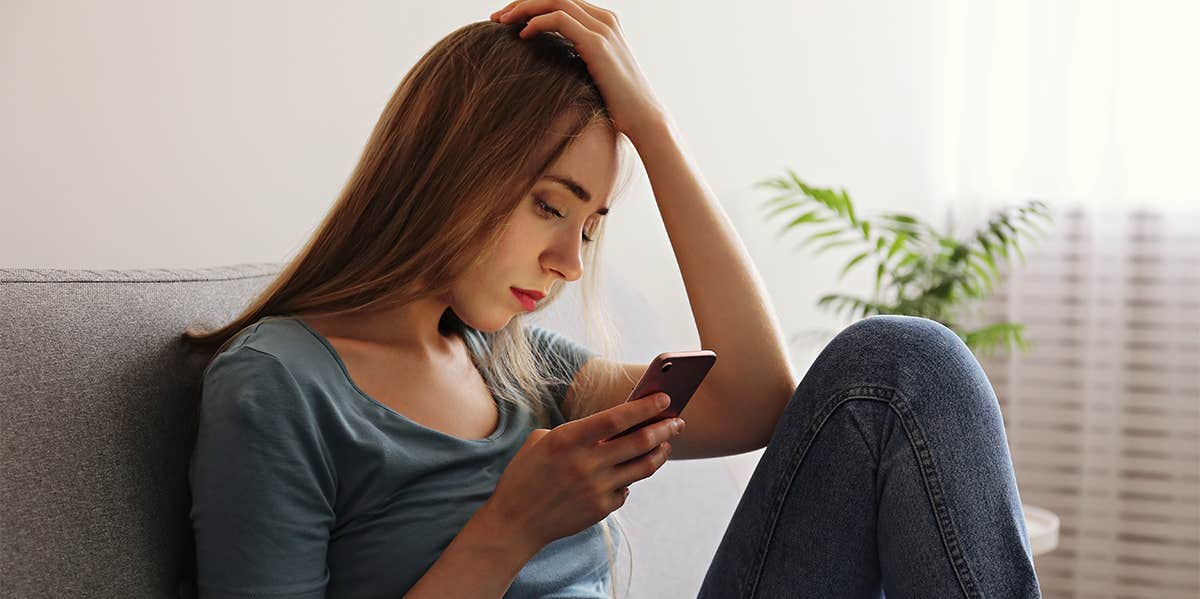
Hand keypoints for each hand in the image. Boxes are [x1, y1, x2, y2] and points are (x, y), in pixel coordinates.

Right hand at [479, 392, 683, 549]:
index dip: (644, 407)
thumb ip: (576, 432)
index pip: (617, 418)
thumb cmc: (525, 476)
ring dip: (660, 452)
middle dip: (664, 429)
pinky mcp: (601, 509)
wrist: (514, 522)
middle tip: (677, 422)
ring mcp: (596, 489)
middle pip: (639, 442)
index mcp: (568, 440)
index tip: (664, 399)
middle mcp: (586, 464)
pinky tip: (632, 471)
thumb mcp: (541, 442)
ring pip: (643, 467)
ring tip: (666, 443)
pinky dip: (631, 478)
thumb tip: (613, 426)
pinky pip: (627, 489)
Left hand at [490, 0, 667, 142]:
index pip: (561, 1)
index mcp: (604, 22)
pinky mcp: (597, 43)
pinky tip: (522, 36)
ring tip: (501, 23)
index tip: (507, 20)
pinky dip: (537, 22)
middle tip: (496, 18)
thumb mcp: (594, 73)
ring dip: (523, 8)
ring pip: (555, 1)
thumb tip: (550, 63)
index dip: (531, 6)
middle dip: (522, 3)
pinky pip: (560, 20)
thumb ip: (577, 58)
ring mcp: (603, 28)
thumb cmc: (617, 104)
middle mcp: (604, 19)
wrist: (643, 118)